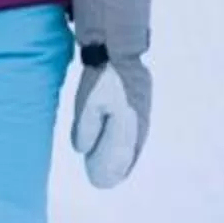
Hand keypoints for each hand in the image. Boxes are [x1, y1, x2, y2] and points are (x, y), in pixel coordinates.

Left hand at [69, 0, 153, 187]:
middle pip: (132, 143)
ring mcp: (141, 100)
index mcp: (132, 119)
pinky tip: (119, 135)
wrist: (117, 40)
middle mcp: (140, 112)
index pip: (126, 152)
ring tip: (116, 163)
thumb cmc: (102, 75)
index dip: (117, 167)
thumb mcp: (89, 104)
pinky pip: (134, 119)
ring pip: (133, 132)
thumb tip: (82, 149)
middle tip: (112, 178)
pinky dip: (127, 132)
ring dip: (125, 149)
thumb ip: (87, 128)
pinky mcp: (138, 90)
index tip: (107, 182)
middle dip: (122, 162)